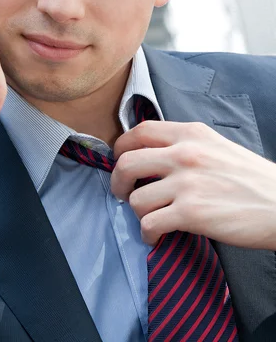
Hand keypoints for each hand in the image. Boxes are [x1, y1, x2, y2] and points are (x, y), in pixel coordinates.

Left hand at [111, 121, 275, 249]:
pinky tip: (156, 236)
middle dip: (117, 181)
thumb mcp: (216, 146)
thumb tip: (151, 155)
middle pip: (127, 162)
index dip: (121, 146)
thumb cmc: (250, 178)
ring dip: (137, 213)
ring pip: (136, 198)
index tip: (118, 160)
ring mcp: (186, 183)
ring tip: (150, 218)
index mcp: (190, 133)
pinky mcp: (191, 213)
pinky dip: (147, 234)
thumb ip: (184, 144)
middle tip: (122, 192)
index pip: (140, 131)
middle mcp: (184, 154)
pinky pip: (149, 224)